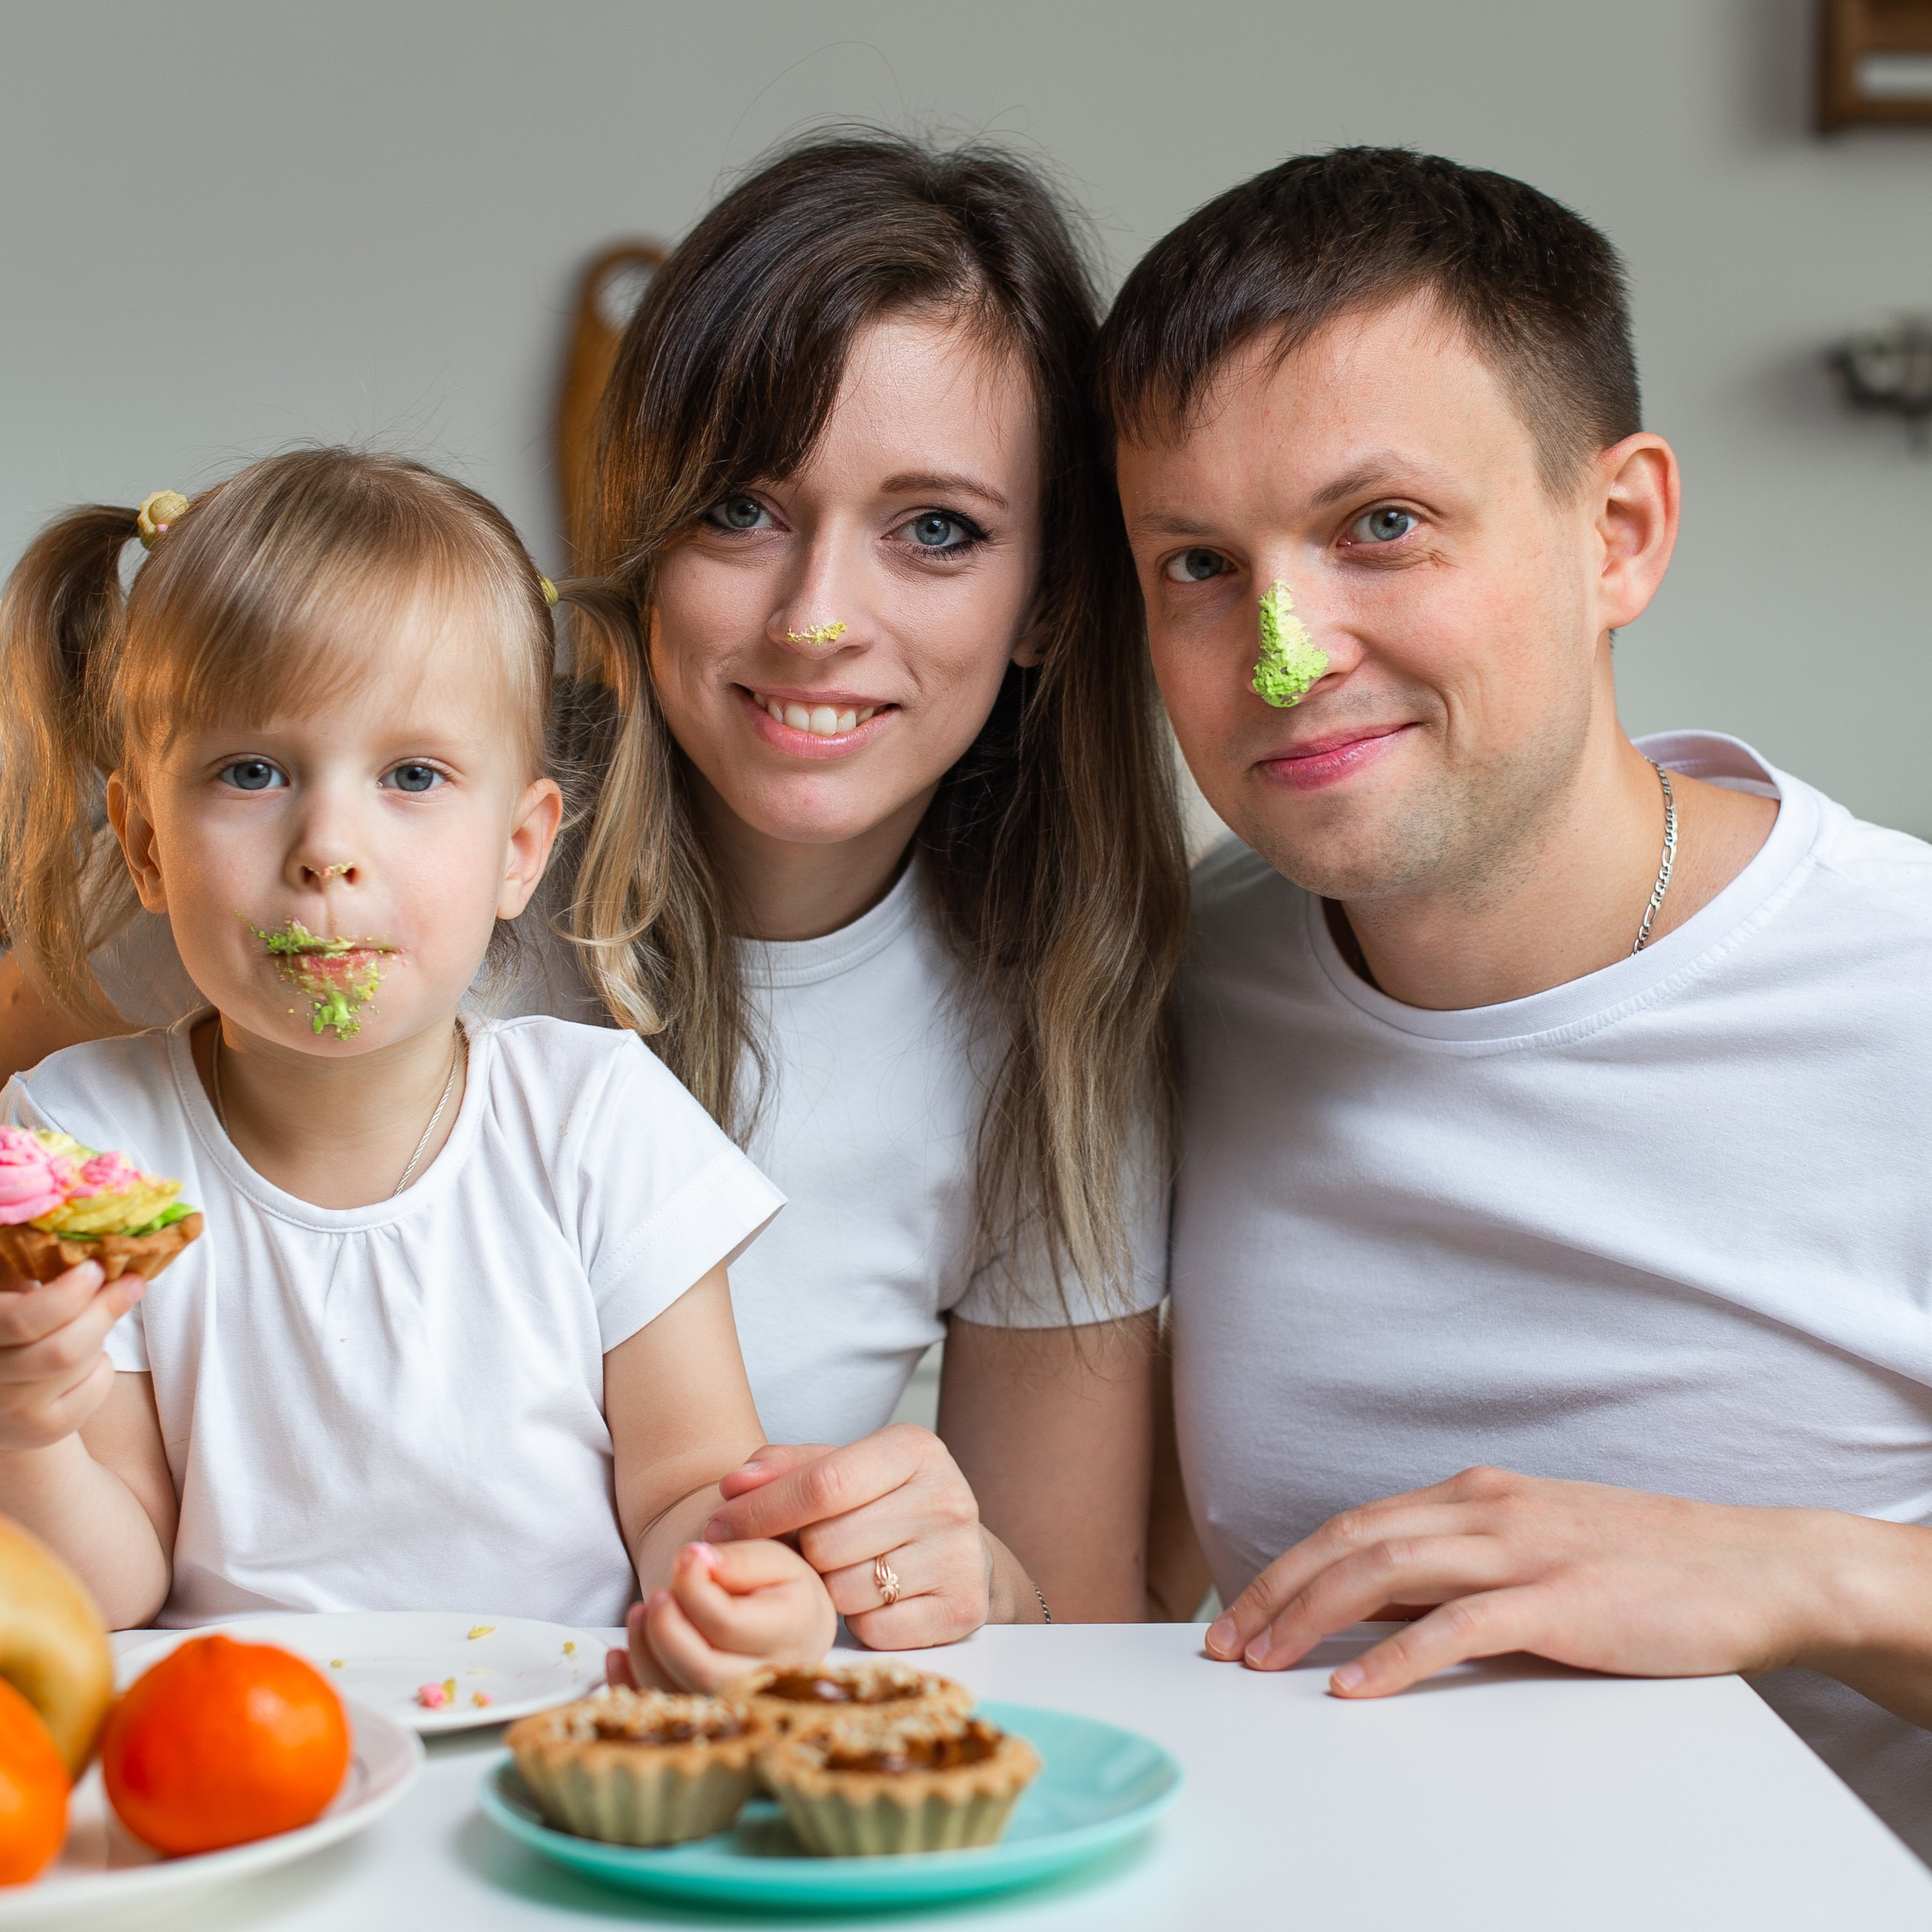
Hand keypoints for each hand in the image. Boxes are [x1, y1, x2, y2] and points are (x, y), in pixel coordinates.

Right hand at [0, 1260, 137, 1452]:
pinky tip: (88, 1355)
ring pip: (79, 1365)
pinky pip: (94, 1387)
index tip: (96, 1268)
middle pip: (62, 1350)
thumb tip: (77, 1227)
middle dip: (104, 1310)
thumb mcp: (11, 1287)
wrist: (4, 1387)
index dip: (69, 1294)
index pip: (25, 1321)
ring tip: (96, 1316)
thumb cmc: (14, 1320)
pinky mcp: (41, 1430)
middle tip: (131, 1282)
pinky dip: (102, 1364)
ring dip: (99, 1334)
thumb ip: (32, 1260)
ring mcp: (9, 1411)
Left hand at [611, 1540, 834, 1694]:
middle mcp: (768, 1680)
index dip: (695, 1589)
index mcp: (791, 1632)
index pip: (728, 1623)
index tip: (685, 1556)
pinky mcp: (705, 1719)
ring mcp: (736, 1707)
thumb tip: (697, 1561)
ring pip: (678, 1696)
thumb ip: (738, 1559)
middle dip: (666, 1630)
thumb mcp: (773, 1558)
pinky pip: (659, 1714)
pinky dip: (628, 1685)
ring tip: (640, 1611)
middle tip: (656, 1594)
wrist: (791, 1623)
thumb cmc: (779, 1587)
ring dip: (645, 1652)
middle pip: (703, 1671)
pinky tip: (619, 1654)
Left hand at [703, 1426, 992, 1648]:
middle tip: (806, 1555)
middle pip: (829, 1543)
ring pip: (847, 1591)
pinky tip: (871, 1601)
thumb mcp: (842, 1469)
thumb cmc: (884, 1505)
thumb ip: (785, 1469)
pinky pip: (876, 1630)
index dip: (761, 1509)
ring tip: (843, 1574)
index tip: (718, 1525)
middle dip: (801, 1555)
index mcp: (914, 1448)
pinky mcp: (964, 1608)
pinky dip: (860, 1623)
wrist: (961, 1552)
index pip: (822, 1484)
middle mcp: (947, 1496)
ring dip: (828, 1591)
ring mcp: (960, 1555)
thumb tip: (733, 1485)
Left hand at [1206, 1466, 1863, 1698]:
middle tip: (1226, 1647)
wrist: (1757, 1566)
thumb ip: (1460, 1571)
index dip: (1289, 1569)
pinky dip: (1397, 1656)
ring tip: (1265, 1664)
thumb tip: (1378, 1610)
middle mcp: (1487, 1509)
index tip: (1241, 1616)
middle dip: (1276, 1592)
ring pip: (1387, 1572)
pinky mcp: (1563, 1599)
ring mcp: (1524, 1549)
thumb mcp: (1535, 1551)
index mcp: (1475, 1495)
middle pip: (1350, 1542)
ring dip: (1313, 1618)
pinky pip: (1459, 1626)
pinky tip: (1356, 1687)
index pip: (1354, 1526)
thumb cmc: (1647, 1566)